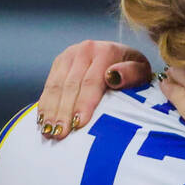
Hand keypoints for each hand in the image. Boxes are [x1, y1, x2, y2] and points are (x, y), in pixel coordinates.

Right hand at [37, 41, 151, 138]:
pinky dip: (45, 104)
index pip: (91, 82)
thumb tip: (113, 76)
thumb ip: (131, 73)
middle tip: (60, 134)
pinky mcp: (60, 62)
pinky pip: (48, 84)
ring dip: (50, 110)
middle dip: (64, 112)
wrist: (122, 56)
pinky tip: (42, 121)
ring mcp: (69, 55)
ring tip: (48, 131)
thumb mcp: (142, 71)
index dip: (84, 104)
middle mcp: (85, 50)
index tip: (79, 124)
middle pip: (70, 86)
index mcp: (105, 51)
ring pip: (56, 85)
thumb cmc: (134, 72)